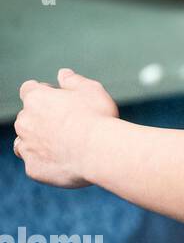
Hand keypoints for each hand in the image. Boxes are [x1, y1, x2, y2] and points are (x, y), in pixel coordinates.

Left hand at [14, 68, 118, 187]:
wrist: (100, 151)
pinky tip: (66, 161)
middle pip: (27, 117)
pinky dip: (46, 162)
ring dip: (37, 141)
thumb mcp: (92, 90)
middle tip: (69, 124)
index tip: (58, 98)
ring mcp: (27, 146)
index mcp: (36, 99)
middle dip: (42, 119)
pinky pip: (35, 164)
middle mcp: (25, 122)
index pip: (28, 89)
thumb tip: (63, 74)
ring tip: (62, 145)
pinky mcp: (33, 168)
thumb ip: (74, 81)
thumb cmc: (98, 117)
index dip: (43, 92)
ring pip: (24, 142)